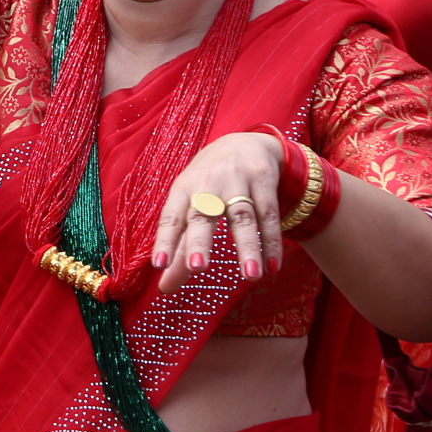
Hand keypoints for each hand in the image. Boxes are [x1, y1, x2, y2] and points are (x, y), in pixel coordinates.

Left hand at [153, 132, 284, 291]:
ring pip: (242, 216)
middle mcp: (208, 184)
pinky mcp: (264, 180)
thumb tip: (164, 288)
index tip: (158, 265)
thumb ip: (179, 248)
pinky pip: (269, 215)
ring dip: (247, 247)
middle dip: (199, 241)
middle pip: (203, 215)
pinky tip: (272, 268)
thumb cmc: (207, 183)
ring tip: (250, 276)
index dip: (164, 241)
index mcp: (183, 190)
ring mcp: (237, 180)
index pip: (171, 217)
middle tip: (197, 268)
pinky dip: (272, 242)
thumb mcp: (189, 206)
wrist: (244, 142)